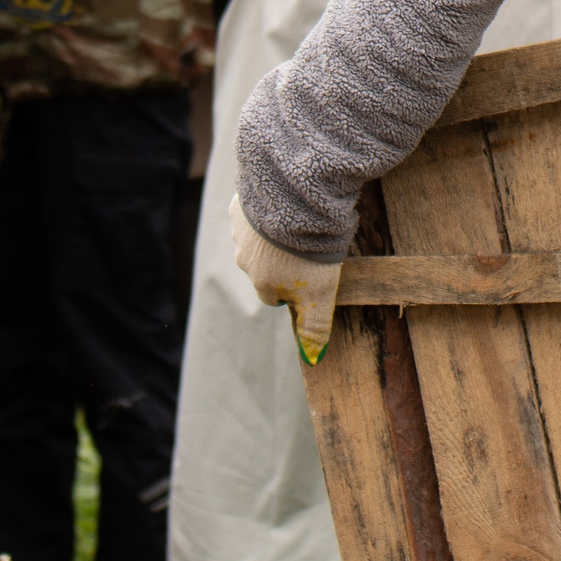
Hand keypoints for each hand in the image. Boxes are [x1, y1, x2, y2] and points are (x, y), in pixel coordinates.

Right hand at [230, 193, 342, 364]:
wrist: (298, 202)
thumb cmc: (312, 250)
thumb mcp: (321, 293)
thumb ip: (314, 327)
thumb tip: (313, 359)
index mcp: (263, 284)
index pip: (274, 295)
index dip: (294, 286)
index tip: (310, 273)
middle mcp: (244, 261)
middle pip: (263, 267)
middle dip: (282, 259)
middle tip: (307, 245)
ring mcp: (239, 232)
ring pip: (256, 238)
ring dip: (273, 233)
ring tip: (299, 222)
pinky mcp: (240, 204)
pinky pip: (251, 210)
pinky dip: (265, 209)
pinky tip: (285, 203)